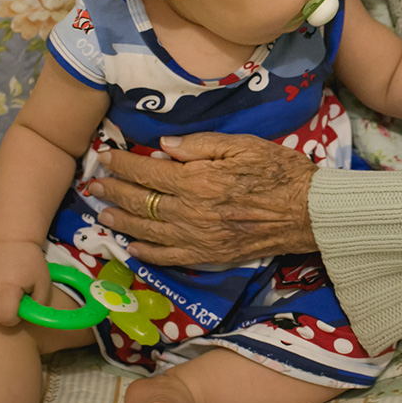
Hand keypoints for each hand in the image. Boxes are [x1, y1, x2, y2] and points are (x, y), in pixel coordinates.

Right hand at [0, 240, 51, 326]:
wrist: (9, 238)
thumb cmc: (30, 262)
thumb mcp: (43, 281)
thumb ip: (39, 304)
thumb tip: (30, 318)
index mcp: (6, 288)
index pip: (4, 318)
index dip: (13, 318)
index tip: (20, 309)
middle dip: (3, 313)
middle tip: (14, 300)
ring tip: (5, 291)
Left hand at [86, 132, 318, 266]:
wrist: (308, 212)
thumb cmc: (279, 171)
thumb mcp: (242, 145)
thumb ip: (199, 145)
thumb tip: (163, 146)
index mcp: (198, 180)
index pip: (147, 171)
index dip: (122, 164)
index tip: (105, 157)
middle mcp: (191, 212)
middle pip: (141, 202)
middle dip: (113, 191)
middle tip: (93, 184)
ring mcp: (199, 238)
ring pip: (148, 232)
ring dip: (122, 221)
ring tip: (104, 213)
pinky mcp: (210, 256)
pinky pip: (169, 257)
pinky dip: (147, 253)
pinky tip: (133, 247)